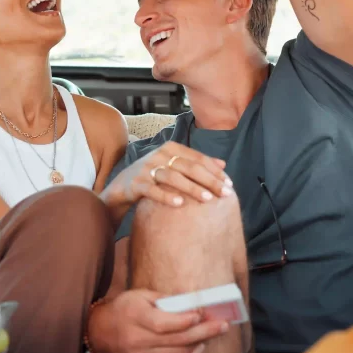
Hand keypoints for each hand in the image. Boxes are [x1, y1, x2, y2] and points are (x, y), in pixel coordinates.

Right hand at [88, 289, 229, 352]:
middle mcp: (136, 341)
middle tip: (222, 325)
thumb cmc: (125, 309)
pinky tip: (199, 350)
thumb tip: (193, 301)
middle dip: (204, 331)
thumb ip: (165, 299)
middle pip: (177, 340)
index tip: (201, 314)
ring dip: (199, 344)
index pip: (163, 324)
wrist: (100, 333)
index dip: (184, 320)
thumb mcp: (140, 296)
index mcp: (133, 318)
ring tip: (212, 333)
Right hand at [101, 141, 231, 216]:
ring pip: (173, 177)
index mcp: (171, 148)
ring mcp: (147, 168)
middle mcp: (159, 155)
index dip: (215, 171)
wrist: (122, 186)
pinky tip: (179, 204)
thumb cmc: (154, 176)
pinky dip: (166, 196)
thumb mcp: (174, 165)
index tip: (230, 184)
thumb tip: (223, 164)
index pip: (198, 158)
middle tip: (225, 194)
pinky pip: (153, 190)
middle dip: (210, 181)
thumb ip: (196, 163)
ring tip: (208, 199)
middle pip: (189, 167)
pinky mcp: (136, 183)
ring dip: (192, 188)